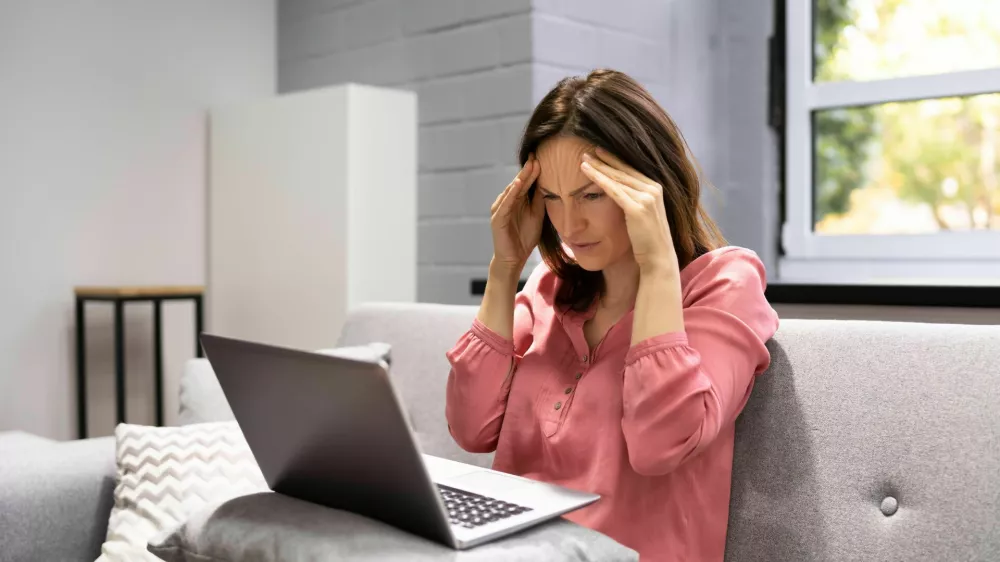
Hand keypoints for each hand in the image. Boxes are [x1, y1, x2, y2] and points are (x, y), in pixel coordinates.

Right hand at [490, 154, 543, 271]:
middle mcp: (506, 202)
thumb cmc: (525, 237)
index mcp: (516, 201)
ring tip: (529, 166)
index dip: (532, 171)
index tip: (541, 157)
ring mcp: (500, 209)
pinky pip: (505, 204)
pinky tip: (518, 184)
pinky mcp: (497, 219)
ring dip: (520, 178)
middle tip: (535, 156)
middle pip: (519, 183)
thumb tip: (548, 183)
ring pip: (512, 191)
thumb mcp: (537, 215)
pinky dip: (511, 194)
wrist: (514, 258)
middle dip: (527, 170)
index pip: (525, 183)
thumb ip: (539, 200)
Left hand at [580, 148, 676, 271]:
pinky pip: (613, 190)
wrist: (658, 256)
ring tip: (583, 160)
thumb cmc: (647, 240)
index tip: (600, 152)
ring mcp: (646, 198)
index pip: (631, 170)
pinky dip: (599, 179)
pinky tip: (587, 172)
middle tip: (588, 151)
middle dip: (604, 160)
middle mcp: (652, 189)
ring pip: (617, 178)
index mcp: (655, 188)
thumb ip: (634, 201)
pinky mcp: (637, 208)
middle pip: (623, 171)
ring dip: (598, 167)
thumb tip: (618, 195)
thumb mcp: (642, 214)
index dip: (614, 160)